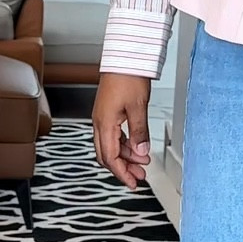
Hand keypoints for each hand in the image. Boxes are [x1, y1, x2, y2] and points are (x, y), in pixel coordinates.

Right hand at [93, 72, 152, 190]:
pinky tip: (136, 148)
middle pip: (108, 155)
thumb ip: (139, 132)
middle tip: (139, 176)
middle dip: (123, 168)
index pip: (111, 157)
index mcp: (104, 124)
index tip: (133, 183)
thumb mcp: (138, 107)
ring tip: (142, 163)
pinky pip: (113, 136)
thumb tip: (141, 153)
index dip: (122, 173)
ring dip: (126, 156)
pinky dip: (125, 145)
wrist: (124, 58)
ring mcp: (103, 118)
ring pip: (111, 146)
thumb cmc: (128, 77)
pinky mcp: (108, 113)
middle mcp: (100, 123)